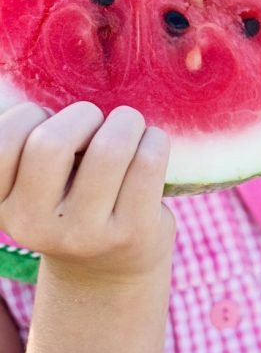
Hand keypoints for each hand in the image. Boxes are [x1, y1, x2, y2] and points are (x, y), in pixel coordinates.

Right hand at [0, 101, 174, 282]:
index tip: (49, 122)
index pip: (0, 143)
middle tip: (97, 121)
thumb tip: (40, 82)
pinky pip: (147, 163)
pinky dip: (154, 140)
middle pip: (51, 143)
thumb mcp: (37, 186)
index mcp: (2, 205)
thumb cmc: (73, 207)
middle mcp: (35, 226)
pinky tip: (152, 143)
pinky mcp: (132, 233)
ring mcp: (86, 234)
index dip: (28, 115)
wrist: (111, 270)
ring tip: (129, 126)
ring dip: (125, 122)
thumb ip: (30, 148)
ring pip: (108, 150)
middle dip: (82, 115)